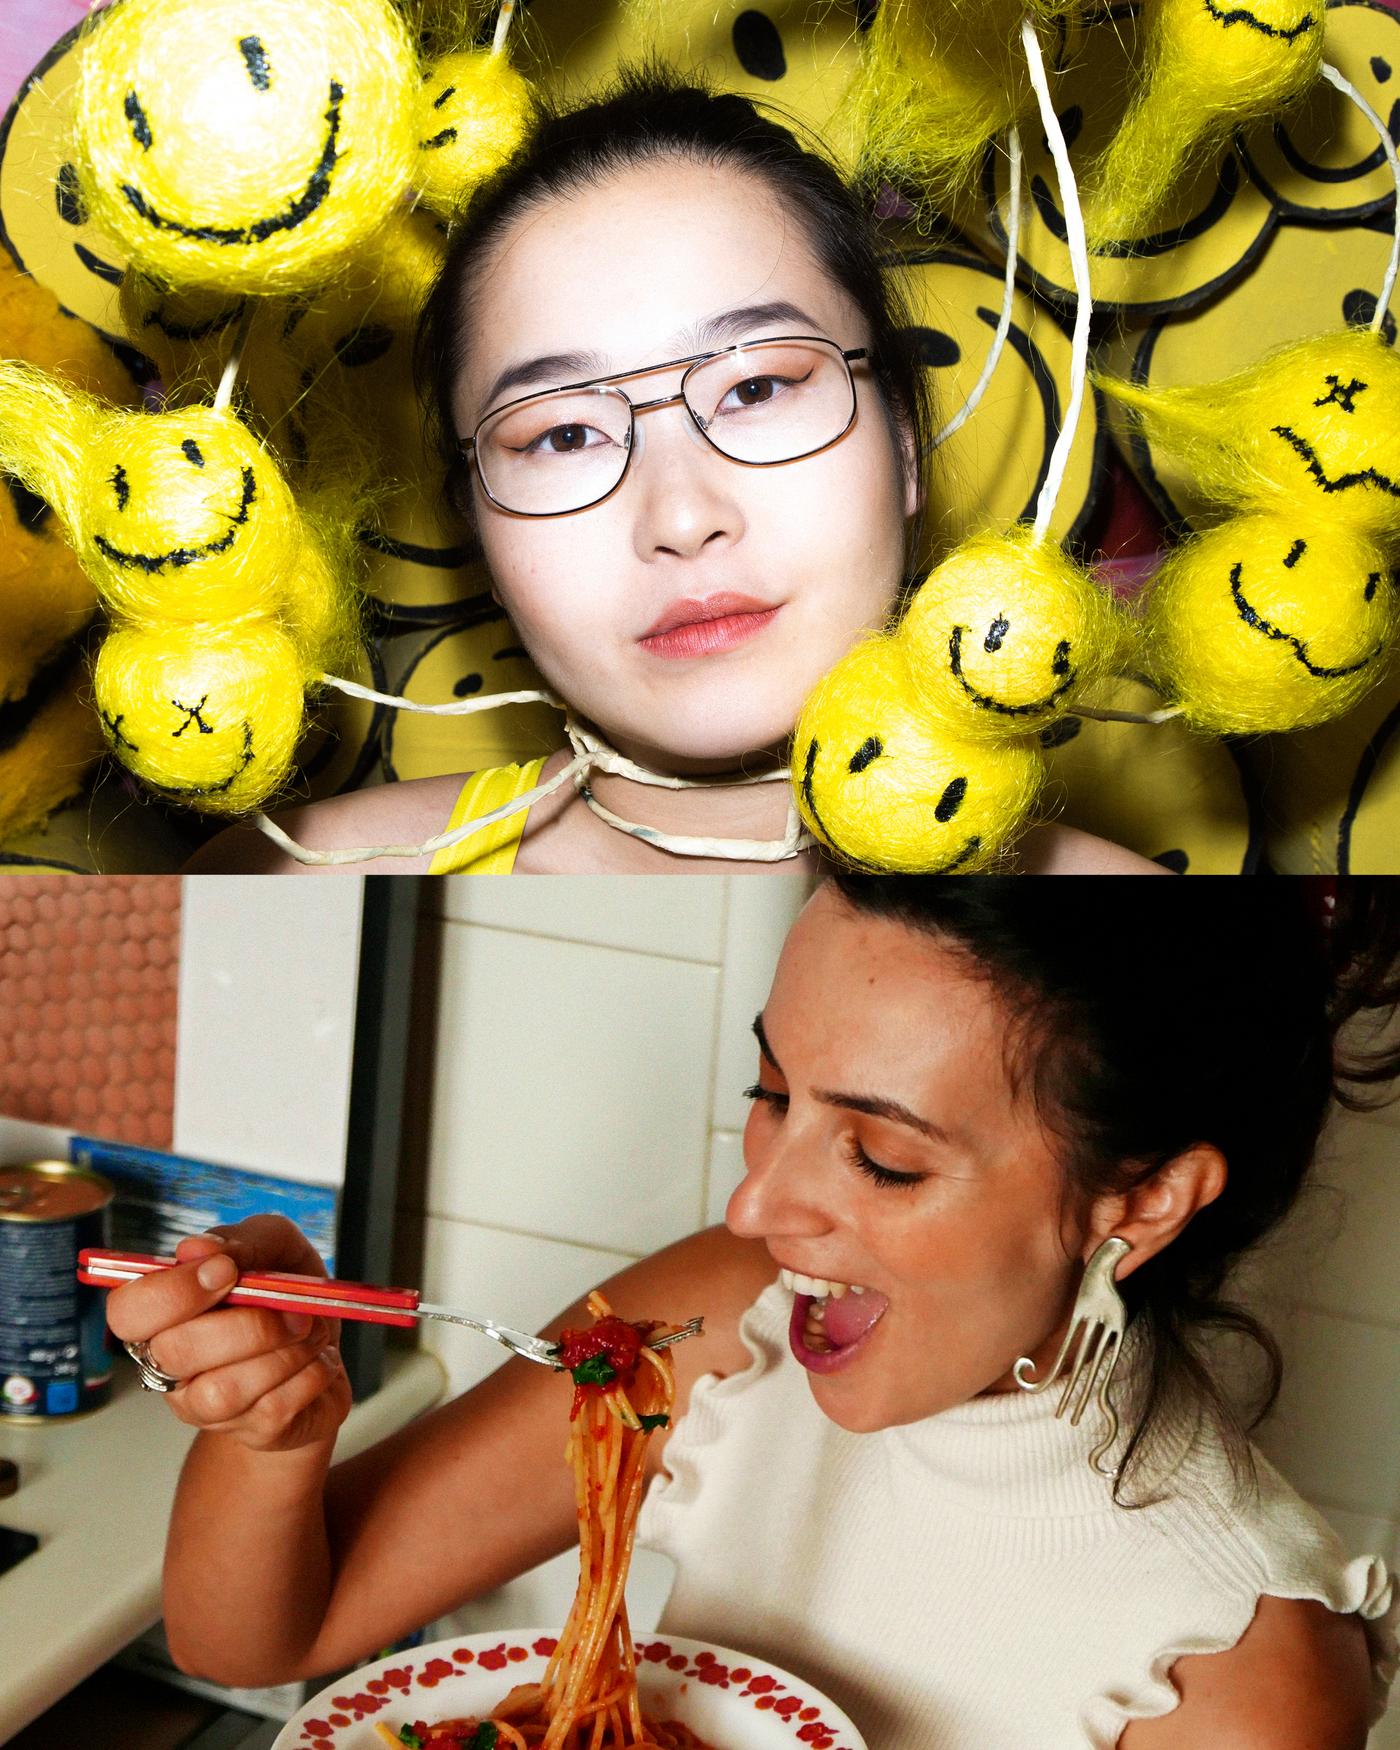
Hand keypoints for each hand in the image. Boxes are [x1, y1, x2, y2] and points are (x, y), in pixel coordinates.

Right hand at [105, 1213, 351, 1451]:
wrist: (324, 1344)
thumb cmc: (284, 1291)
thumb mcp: (275, 1246)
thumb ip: (242, 1240)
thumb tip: (198, 1248)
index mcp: (163, 1314)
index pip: (127, 1312)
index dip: (173, 1293)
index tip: (226, 1271)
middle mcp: (171, 1365)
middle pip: (175, 1354)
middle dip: (246, 1326)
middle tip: (293, 1309)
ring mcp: (206, 1408)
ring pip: (224, 1393)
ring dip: (285, 1353)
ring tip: (312, 1331)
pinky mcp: (253, 1433)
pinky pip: (273, 1410)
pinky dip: (310, 1375)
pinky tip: (317, 1359)